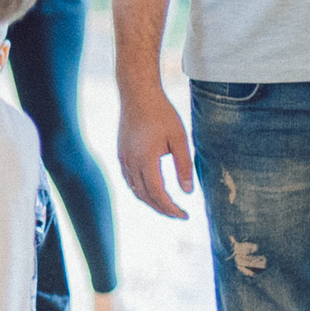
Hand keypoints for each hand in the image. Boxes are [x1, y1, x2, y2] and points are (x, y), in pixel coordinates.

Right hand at [118, 83, 194, 219]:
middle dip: (162, 209)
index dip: (171, 208)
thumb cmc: (161, 114)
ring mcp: (123, 159)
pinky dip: (141, 191)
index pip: (158, 194)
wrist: (138, 95)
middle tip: (179, 214)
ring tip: (167, 206)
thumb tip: (188, 192)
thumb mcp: (179, 139)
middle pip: (145, 197)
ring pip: (135, 190)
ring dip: (151, 202)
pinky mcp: (121, 155)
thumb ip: (184, 166)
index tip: (184, 215)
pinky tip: (152, 190)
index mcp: (145, 160)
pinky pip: (130, 180)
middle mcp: (131, 163)